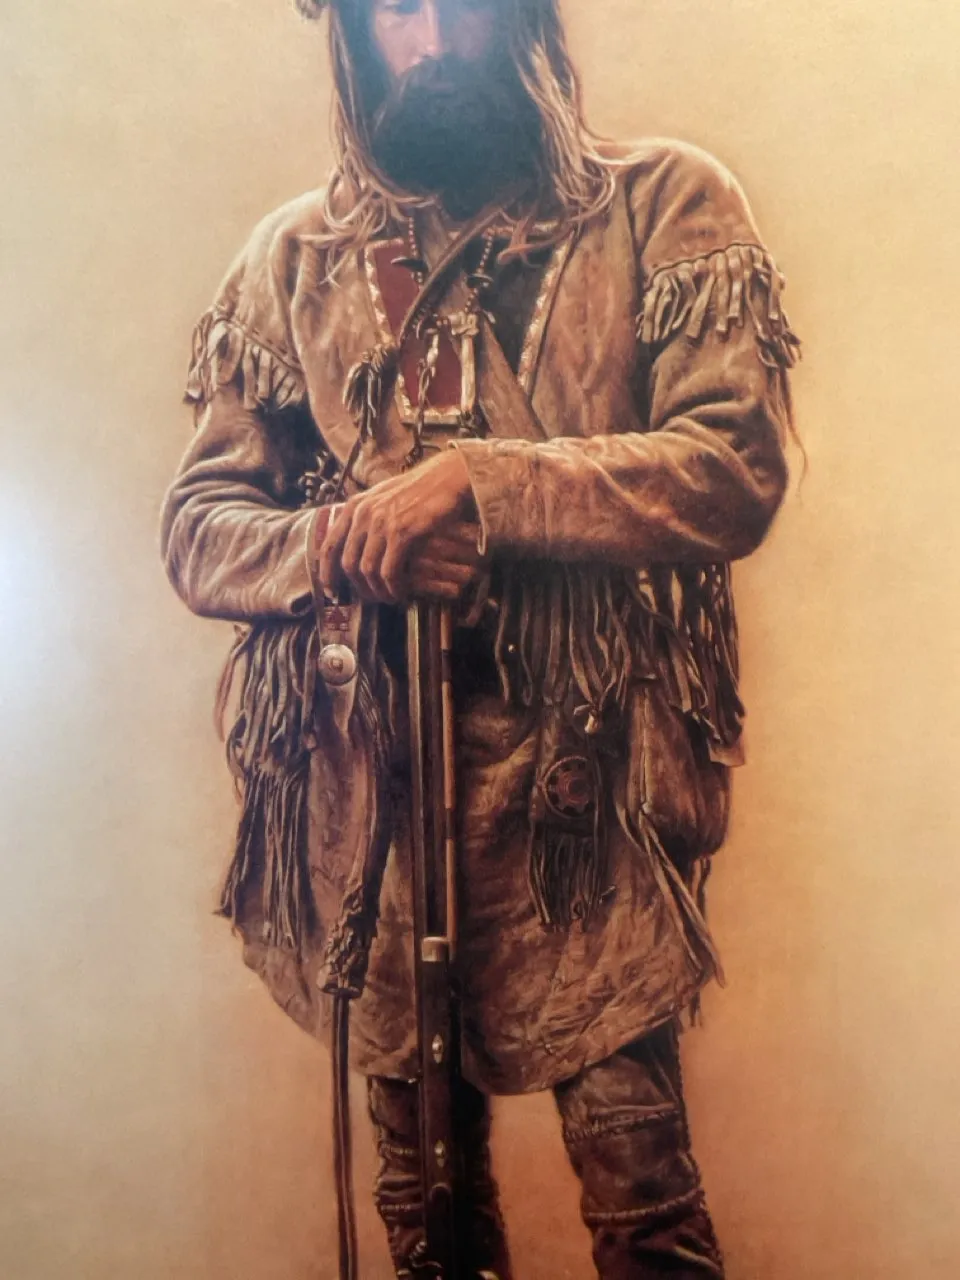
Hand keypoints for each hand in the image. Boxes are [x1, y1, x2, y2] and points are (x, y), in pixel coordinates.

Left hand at [317, 449, 483, 602]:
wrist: (448, 477)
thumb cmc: (420, 490)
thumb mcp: (383, 498)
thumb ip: (366, 517)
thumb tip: (356, 545)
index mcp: (354, 506)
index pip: (329, 546)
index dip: (326, 573)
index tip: (331, 591)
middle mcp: (363, 514)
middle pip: (347, 563)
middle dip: (358, 587)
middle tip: (372, 599)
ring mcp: (381, 523)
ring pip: (367, 570)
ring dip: (378, 590)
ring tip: (390, 598)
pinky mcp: (402, 532)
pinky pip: (389, 571)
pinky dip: (393, 587)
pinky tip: (401, 592)